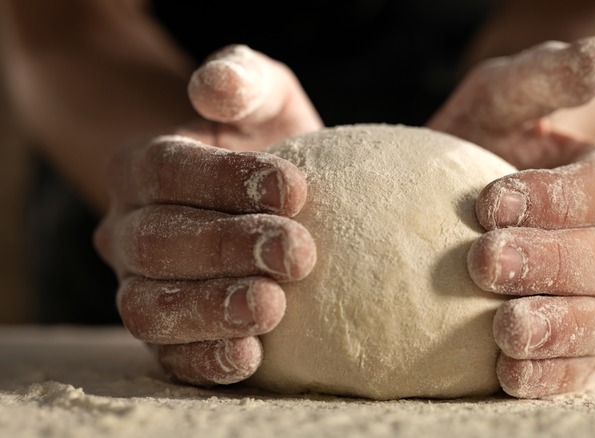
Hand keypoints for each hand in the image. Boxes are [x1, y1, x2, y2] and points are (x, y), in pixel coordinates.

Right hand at [94, 45, 321, 385]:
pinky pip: (170, 358)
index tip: (293, 190)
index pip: (166, 171)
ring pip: (150, 307)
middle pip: (155, 242)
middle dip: (227, 247)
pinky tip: (251, 355)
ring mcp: (141, 287)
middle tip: (298, 253)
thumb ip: (243, 79)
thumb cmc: (272, 145)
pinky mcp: (169, 338)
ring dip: (209, 309)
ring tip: (271, 307)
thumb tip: (213, 86)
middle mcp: (129, 231)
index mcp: (144, 167)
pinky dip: (205, 360)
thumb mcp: (266, 98)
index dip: (225, 180)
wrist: (278, 203)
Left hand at [429, 37, 594, 397]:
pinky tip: (510, 373)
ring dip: (553, 326)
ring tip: (504, 327)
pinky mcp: (586, 347)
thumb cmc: (485, 144)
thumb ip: (544, 77)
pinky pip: (579, 368)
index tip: (488, 201)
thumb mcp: (501, 100)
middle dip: (548, 263)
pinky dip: (550, 375)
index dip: (555, 198)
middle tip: (484, 261)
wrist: (465, 208)